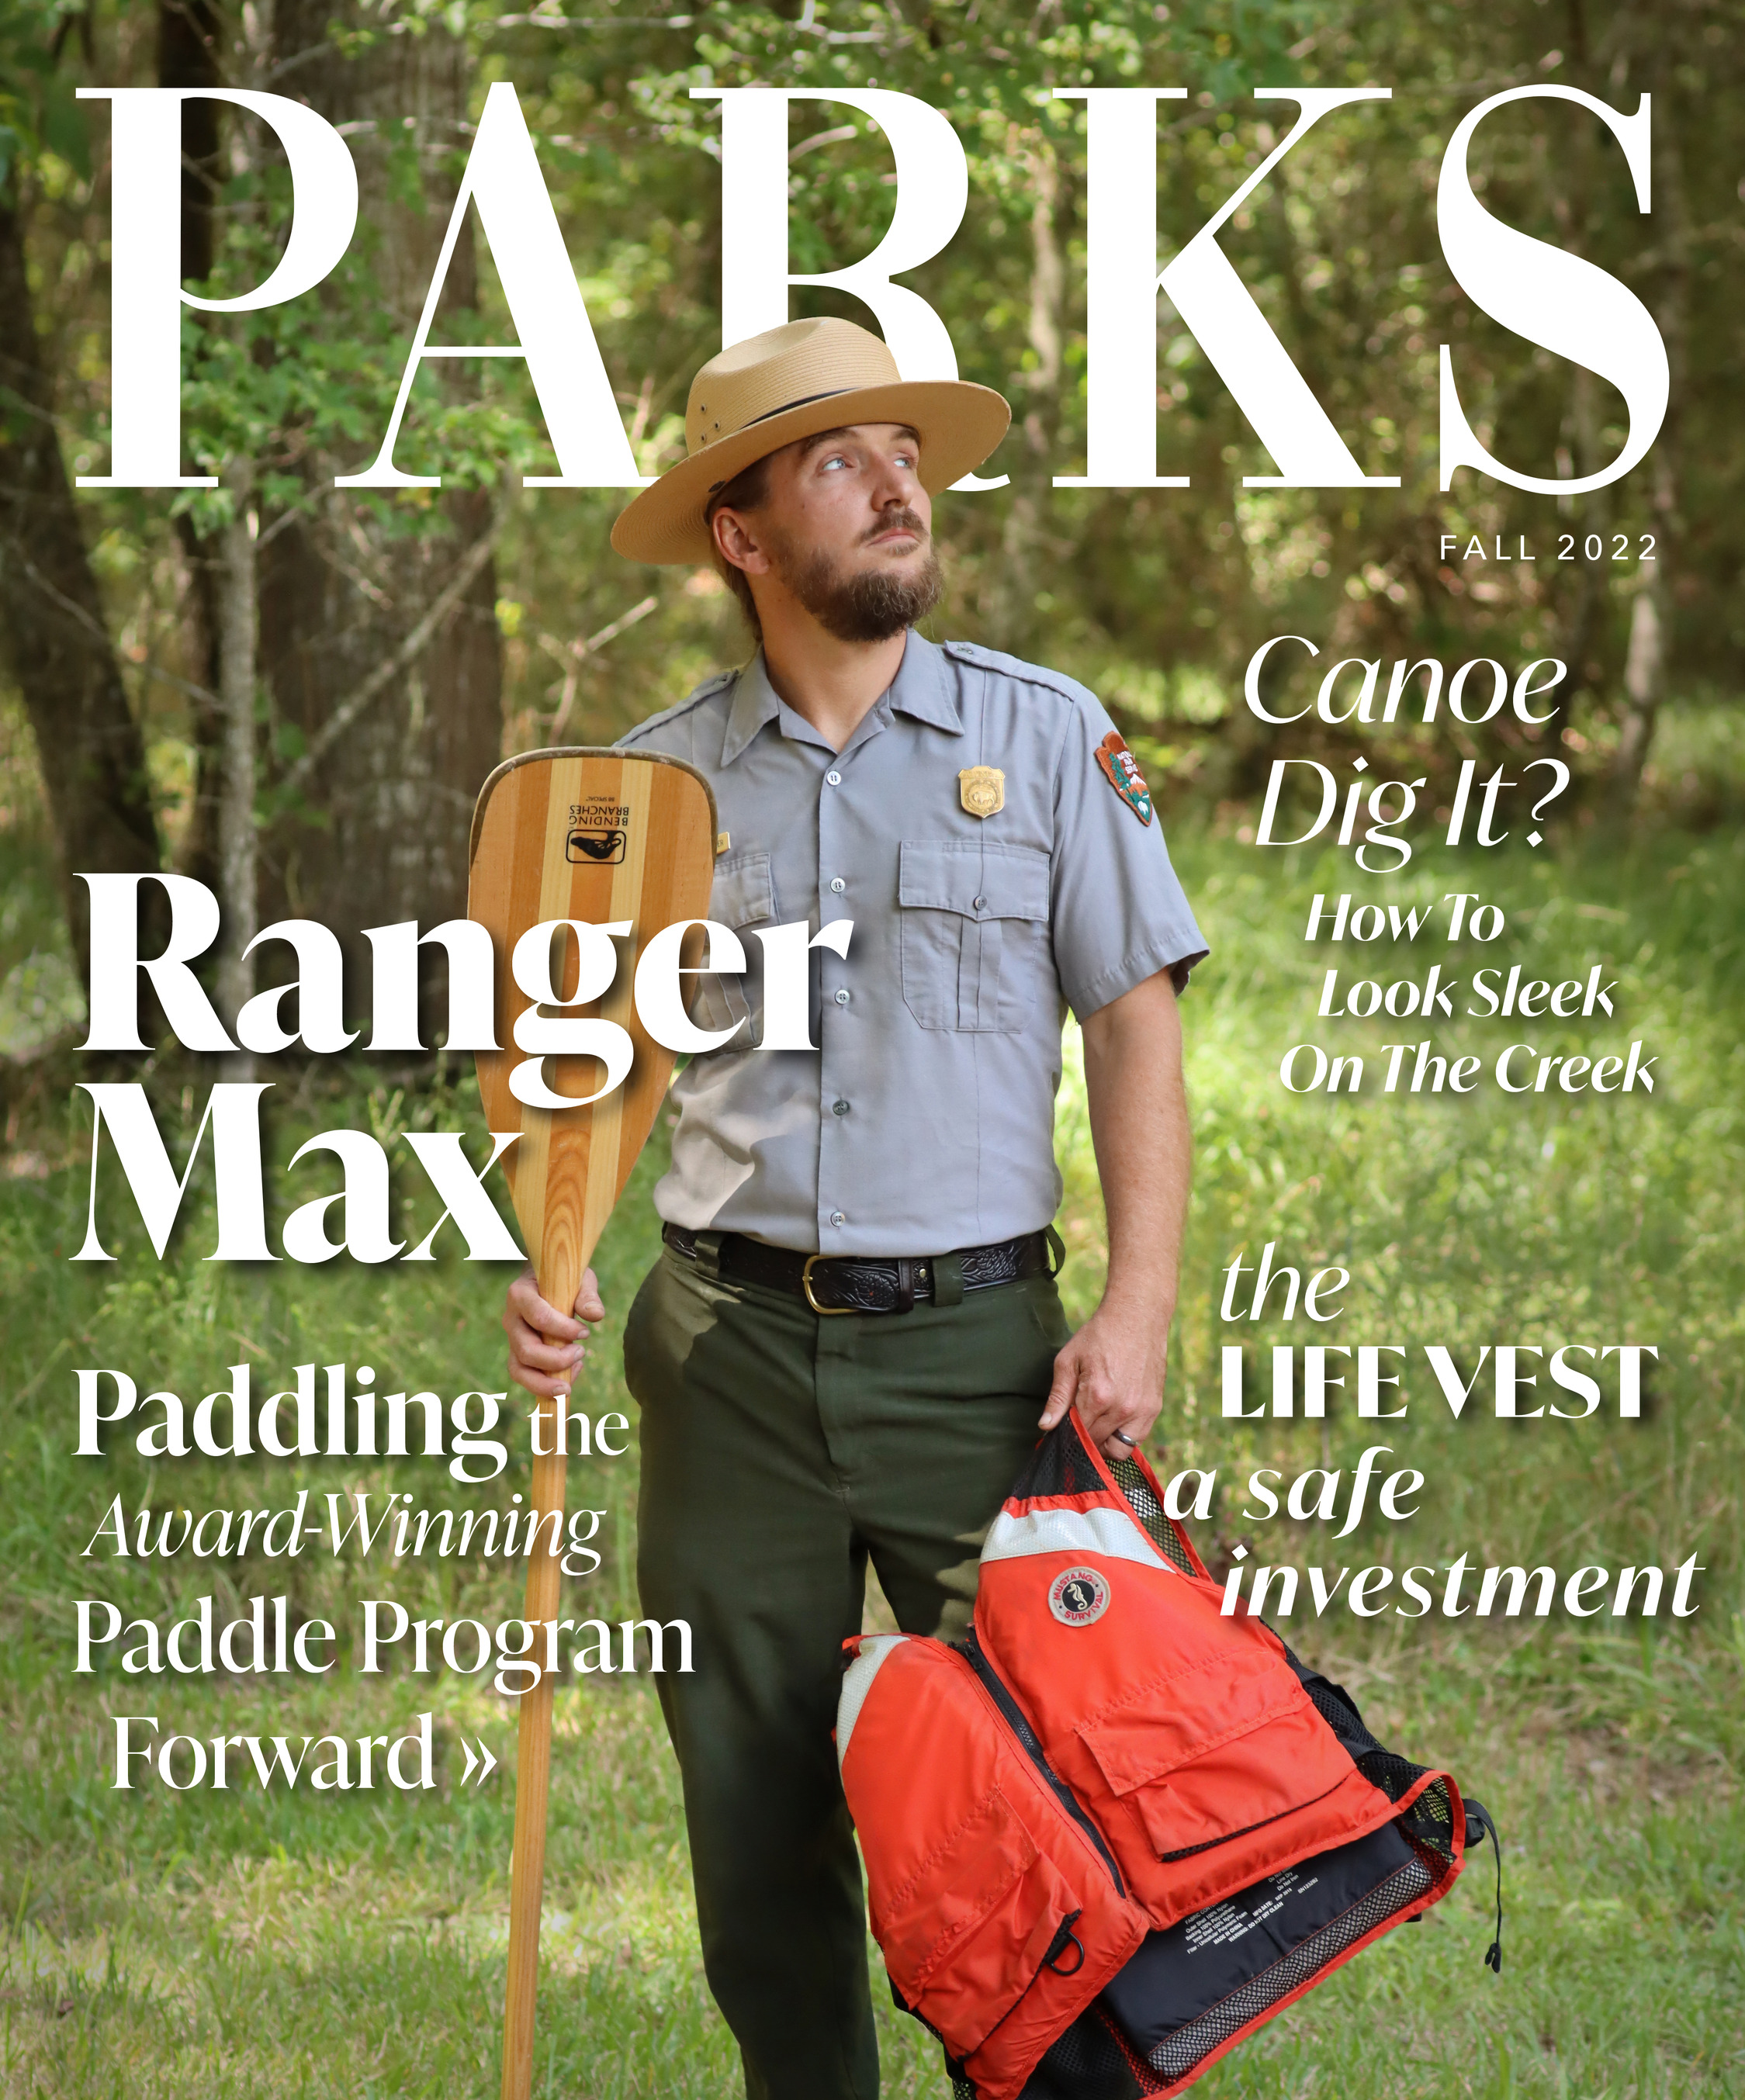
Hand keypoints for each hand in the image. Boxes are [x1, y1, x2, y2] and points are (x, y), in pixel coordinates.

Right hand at [504, 1263, 605, 1400]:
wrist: (546, 1282)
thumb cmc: (564, 1280)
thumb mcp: (579, 1278)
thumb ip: (587, 1295)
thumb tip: (595, 1316)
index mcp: (520, 1294)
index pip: (539, 1317)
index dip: (564, 1329)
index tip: (586, 1333)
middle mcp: (511, 1319)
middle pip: (526, 1349)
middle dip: (556, 1359)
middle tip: (582, 1352)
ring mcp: (513, 1339)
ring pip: (518, 1370)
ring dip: (544, 1383)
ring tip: (568, 1387)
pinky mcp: (518, 1354)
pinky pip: (527, 1376)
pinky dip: (546, 1383)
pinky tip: (572, 1373)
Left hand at [1039, 1298, 1168, 1464]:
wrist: (1137, 1317)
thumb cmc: (1099, 1335)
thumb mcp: (1068, 1360)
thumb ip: (1058, 1396)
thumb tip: (1046, 1425)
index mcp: (1097, 1396)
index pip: (1077, 1436)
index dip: (1066, 1437)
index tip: (1060, 1433)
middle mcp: (1122, 1408)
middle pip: (1096, 1444)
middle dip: (1082, 1440)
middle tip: (1076, 1425)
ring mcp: (1142, 1410)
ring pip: (1118, 1450)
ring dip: (1104, 1445)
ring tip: (1095, 1426)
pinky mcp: (1154, 1408)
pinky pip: (1137, 1438)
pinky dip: (1123, 1437)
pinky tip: (1113, 1421)